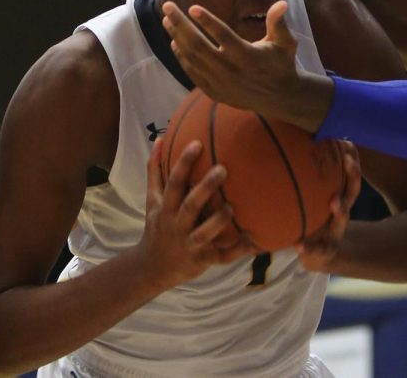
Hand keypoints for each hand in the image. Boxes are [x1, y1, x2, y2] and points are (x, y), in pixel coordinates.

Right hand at [139, 138, 252, 289]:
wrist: (152, 268)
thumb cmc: (158, 225)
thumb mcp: (151, 200)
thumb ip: (155, 170)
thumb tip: (159, 139)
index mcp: (165, 208)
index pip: (173, 183)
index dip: (184, 164)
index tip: (197, 144)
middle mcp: (177, 225)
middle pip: (190, 206)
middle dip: (205, 188)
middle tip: (223, 169)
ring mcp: (190, 244)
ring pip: (204, 233)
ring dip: (218, 221)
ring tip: (233, 207)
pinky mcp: (204, 260)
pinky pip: (223, 256)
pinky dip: (238, 250)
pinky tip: (254, 240)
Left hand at [161, 0, 333, 129]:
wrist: (278, 98)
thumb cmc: (281, 64)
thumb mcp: (285, 43)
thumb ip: (279, 23)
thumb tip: (281, 3)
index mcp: (248, 56)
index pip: (224, 36)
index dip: (208, 22)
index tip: (193, 7)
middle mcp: (231, 71)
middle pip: (199, 46)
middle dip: (181, 24)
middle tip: (168, 6)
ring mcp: (220, 83)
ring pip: (192, 59)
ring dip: (177, 38)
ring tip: (167, 20)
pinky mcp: (214, 92)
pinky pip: (193, 73)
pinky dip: (182, 58)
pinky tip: (175, 42)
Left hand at [296, 142, 361, 271]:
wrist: (318, 256)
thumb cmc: (313, 219)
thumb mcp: (314, 199)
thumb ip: (307, 179)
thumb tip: (290, 144)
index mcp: (339, 199)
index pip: (349, 177)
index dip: (352, 161)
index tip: (347, 143)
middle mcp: (340, 214)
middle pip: (351, 193)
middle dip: (353, 176)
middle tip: (349, 161)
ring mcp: (334, 234)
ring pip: (341, 222)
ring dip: (341, 210)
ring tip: (335, 201)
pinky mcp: (321, 253)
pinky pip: (316, 250)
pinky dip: (309, 248)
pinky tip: (299, 245)